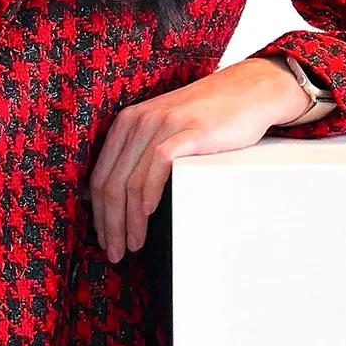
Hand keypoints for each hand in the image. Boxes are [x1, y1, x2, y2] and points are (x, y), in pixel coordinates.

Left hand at [87, 56, 309, 262]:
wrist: (247, 93)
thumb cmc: (207, 117)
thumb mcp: (164, 127)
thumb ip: (141, 151)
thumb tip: (121, 197)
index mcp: (127, 122)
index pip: (100, 175)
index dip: (98, 213)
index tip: (104, 238)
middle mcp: (139, 121)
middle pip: (111, 183)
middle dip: (109, 224)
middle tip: (115, 252)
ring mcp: (163, 125)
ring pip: (131, 181)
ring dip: (128, 220)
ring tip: (133, 244)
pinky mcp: (188, 131)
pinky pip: (158, 165)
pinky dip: (148, 194)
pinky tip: (147, 214)